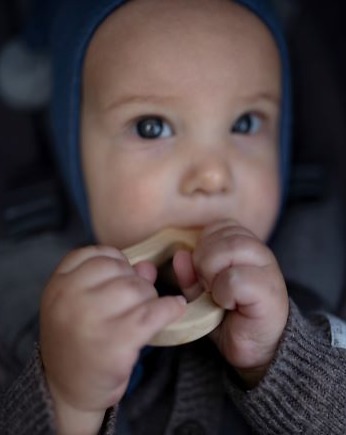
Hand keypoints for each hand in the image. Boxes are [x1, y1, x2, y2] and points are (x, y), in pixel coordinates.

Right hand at [40, 246, 185, 433]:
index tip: (122, 275)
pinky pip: (153, 313)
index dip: (116, 262)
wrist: (68, 390)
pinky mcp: (115, 342)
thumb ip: (114, 278)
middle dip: (134, 283)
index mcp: (59, 284)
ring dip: (149, 298)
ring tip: (142, 314)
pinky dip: (169, 308)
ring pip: (138, 289)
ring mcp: (91, 320)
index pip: (96, 254)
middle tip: (132, 304)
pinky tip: (175, 309)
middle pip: (121, 270)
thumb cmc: (79, 340)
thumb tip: (148, 266)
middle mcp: (70, 298)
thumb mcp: (84, 303)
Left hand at [173, 220, 288, 386]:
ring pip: (231, 249)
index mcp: (247, 246)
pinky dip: (224, 293)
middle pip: (223, 234)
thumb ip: (191, 273)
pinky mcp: (269, 291)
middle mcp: (261, 252)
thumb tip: (180, 255)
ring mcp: (268, 270)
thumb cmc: (231, 317)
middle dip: (204, 259)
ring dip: (213, 273)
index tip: (203, 271)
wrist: (258, 349)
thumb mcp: (203, 292)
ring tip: (217, 293)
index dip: (204, 245)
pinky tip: (229, 304)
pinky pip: (235, 279)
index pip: (220, 226)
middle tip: (208, 285)